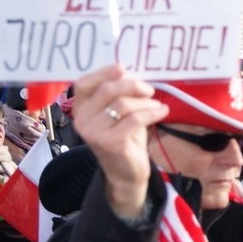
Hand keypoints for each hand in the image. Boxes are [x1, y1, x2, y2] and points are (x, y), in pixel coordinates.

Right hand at [72, 64, 167, 217]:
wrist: (126, 173)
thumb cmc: (124, 137)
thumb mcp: (118, 111)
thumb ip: (118, 93)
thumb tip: (125, 70)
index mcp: (80, 109)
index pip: (84, 83)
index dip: (103, 72)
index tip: (123, 69)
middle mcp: (82, 120)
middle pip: (107, 90)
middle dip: (133, 86)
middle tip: (149, 90)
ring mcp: (94, 132)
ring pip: (123, 104)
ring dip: (145, 102)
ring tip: (156, 105)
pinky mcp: (110, 142)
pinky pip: (135, 119)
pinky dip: (152, 113)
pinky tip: (162, 111)